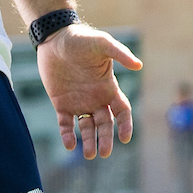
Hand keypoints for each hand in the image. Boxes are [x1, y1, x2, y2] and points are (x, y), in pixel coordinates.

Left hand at [40, 24, 140, 159]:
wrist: (54, 38)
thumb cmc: (81, 39)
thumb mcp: (102, 44)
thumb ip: (119, 54)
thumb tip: (138, 66)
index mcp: (109, 87)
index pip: (122, 111)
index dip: (126, 125)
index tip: (125, 138)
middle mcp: (96, 98)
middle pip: (105, 124)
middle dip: (106, 139)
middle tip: (103, 153)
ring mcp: (79, 102)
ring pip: (87, 128)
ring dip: (89, 142)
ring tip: (89, 155)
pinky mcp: (61, 104)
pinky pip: (66, 124)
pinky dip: (68, 135)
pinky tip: (69, 144)